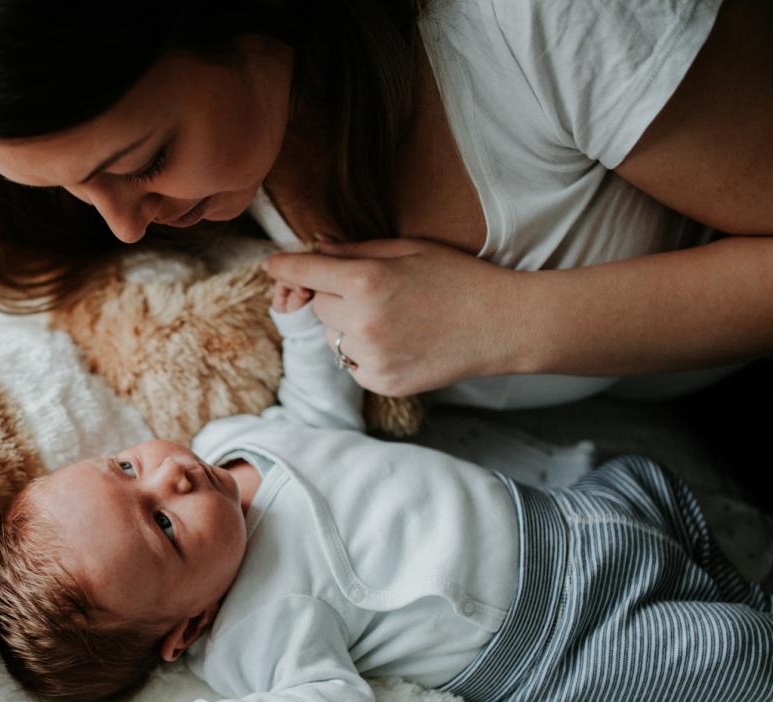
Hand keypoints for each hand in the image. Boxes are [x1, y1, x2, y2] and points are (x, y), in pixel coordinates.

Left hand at [265, 239, 527, 395]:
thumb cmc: (456, 277)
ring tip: (394, 317)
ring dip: (349, 326)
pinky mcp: (380, 382)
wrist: (500, 325)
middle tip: (374, 290)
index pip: (304, 273)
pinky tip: (400, 340)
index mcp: (366, 282)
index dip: (285, 268)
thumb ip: (355, 251)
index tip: (272, 266)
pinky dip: (364, 351)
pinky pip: (351, 362)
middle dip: (333, 296)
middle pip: (317, 306)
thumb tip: (315, 249)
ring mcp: (370, 357)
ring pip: (333, 337)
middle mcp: (361, 322)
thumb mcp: (407, 250)